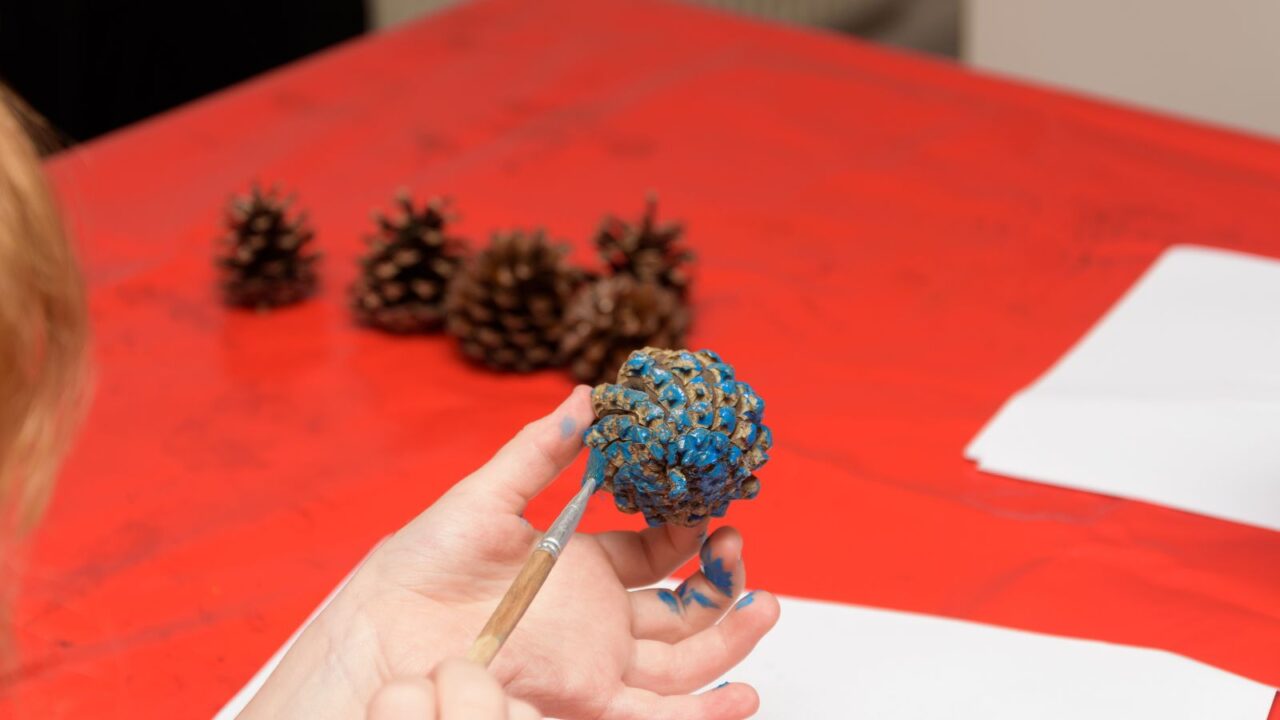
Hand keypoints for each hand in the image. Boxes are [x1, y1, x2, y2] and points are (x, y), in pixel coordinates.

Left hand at [241, 386, 779, 719]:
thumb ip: (542, 452)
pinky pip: (656, 715)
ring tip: (765, 604)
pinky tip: (746, 694)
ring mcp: (596, 661)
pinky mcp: (584, 700)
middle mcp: (597, 618)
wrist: (381, 627)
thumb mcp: (490, 496)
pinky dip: (704, 713)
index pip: (655, 551)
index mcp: (581, 566)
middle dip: (722, 582)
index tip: (711, 500)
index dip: (688, 529)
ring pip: (684, 661)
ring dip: (730, 638)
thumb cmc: (423, 562)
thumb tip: (587, 397)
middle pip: (682, 608)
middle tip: (741, 548)